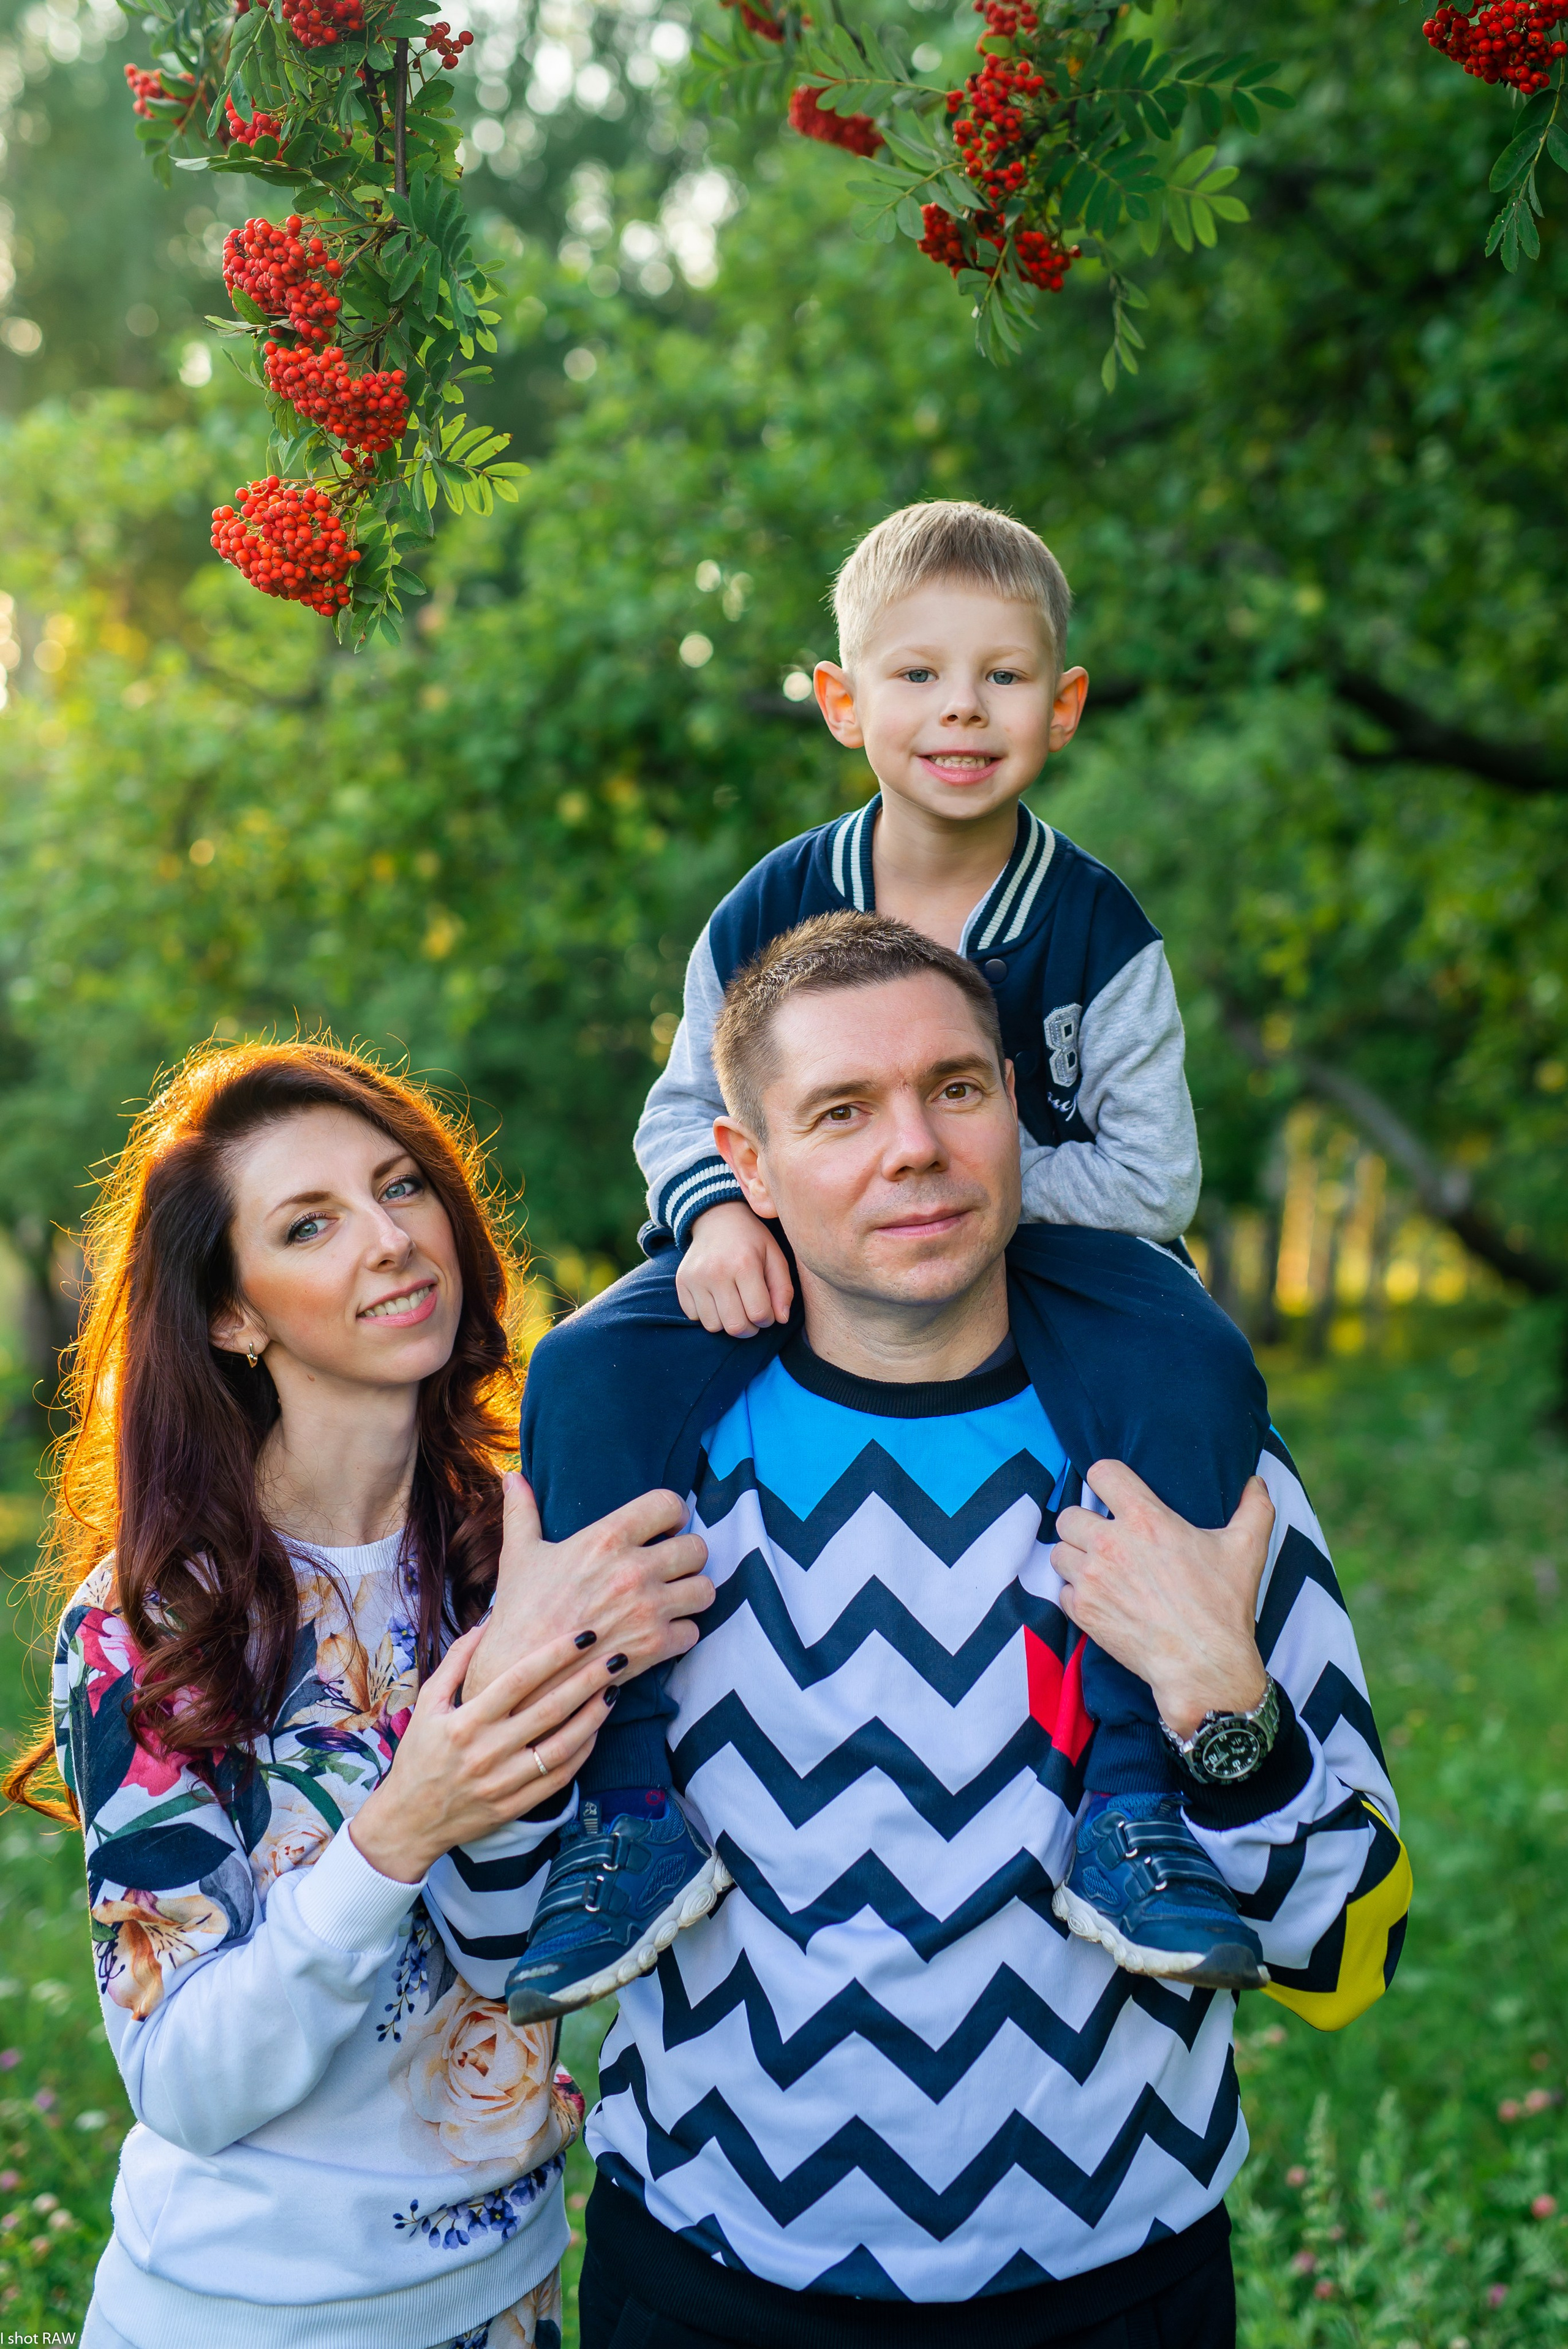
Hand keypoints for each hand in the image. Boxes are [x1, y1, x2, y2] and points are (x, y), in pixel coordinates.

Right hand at [349, 1624, 615, 1882]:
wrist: (410, 1821)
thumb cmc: (419, 1755)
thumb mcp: (427, 1704)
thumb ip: (457, 1661)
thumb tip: (487, 1622)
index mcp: (466, 1722)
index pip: (520, 1679)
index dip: (556, 1654)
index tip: (585, 1634)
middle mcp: (487, 1751)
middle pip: (550, 1709)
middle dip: (588, 1679)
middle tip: (616, 1655)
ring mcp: (504, 1782)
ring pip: (562, 1746)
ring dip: (594, 1716)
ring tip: (614, 1689)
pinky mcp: (516, 1806)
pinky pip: (560, 1777)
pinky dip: (583, 1752)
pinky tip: (596, 1729)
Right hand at [462, 1471, 713, 1706]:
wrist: (519, 1673)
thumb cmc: (519, 1612)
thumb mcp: (519, 1555)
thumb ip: (522, 1511)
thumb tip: (511, 1476)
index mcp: (607, 1538)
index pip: (669, 1504)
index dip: (673, 1514)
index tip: (665, 1526)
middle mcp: (635, 1570)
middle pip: (697, 1548)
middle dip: (686, 1557)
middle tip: (669, 1567)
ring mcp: (648, 1609)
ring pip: (706, 1590)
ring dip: (691, 1594)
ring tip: (670, 1598)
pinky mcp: (655, 1647)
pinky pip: (694, 1631)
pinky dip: (680, 1633)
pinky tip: (659, 1632)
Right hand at [675, 1200, 793, 1337]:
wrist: (716, 1218)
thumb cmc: (751, 1240)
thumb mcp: (775, 1257)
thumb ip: (783, 1289)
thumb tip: (781, 1319)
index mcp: (744, 1264)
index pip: (759, 1314)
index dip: (767, 1319)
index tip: (767, 1311)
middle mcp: (716, 1272)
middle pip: (735, 1326)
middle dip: (749, 1328)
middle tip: (751, 1314)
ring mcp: (695, 1278)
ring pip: (713, 1326)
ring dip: (727, 1323)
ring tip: (734, 1305)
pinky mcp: (681, 1282)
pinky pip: (694, 1317)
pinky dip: (707, 1315)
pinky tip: (716, 1299)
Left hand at [1050, 1462, 1275, 1739]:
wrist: (1203, 1666)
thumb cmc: (1223, 1606)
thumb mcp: (1247, 1549)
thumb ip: (1254, 1508)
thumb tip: (1256, 1482)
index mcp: (1145, 1519)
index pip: (1101, 1473)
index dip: (1106, 1479)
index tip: (1114, 1493)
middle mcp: (1110, 1544)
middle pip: (1070, 1514)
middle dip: (1085, 1523)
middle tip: (1106, 1538)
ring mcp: (1092, 1579)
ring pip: (1059, 1552)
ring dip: (1076, 1558)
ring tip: (1099, 1568)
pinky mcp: (1083, 1611)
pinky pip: (1062, 1591)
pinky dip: (1076, 1593)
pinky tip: (1100, 1598)